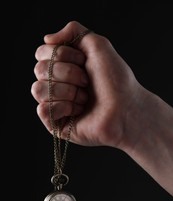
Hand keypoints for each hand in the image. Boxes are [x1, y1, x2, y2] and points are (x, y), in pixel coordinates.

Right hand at [31, 21, 142, 148]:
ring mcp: (55, 104)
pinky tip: (78, 112)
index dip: (62, 54)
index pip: (42, 53)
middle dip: (67, 73)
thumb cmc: (116, 80)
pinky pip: (43, 110)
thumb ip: (73, 31)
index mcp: (64, 67)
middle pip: (39, 70)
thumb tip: (46, 39)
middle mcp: (57, 84)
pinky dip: (63, 107)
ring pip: (38, 90)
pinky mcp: (56, 124)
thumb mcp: (98, 45)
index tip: (84, 61)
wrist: (126, 108)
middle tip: (87, 82)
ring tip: (84, 99)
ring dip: (67, 91)